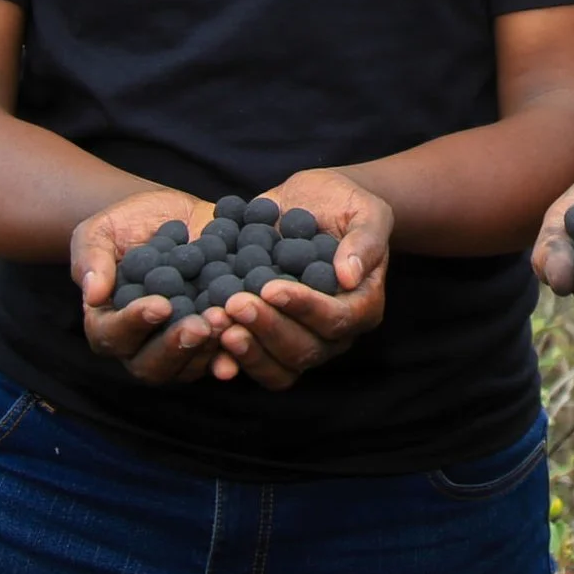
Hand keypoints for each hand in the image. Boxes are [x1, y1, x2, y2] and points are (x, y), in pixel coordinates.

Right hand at [72, 186, 232, 383]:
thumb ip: (92, 259)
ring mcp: (178, 346)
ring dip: (209, 349)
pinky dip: (238, 347)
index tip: (159, 304)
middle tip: (200, 324)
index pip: (113, 335)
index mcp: (108, 323)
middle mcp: (141, 345)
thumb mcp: (100, 231)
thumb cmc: (127, 224)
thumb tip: (93, 293)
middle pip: (152, 365)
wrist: (172, 217)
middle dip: (176, 346)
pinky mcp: (211, 338)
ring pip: (189, 366)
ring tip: (228, 320)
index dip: (135, 323)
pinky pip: (223, 354)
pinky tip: (252, 330)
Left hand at [203, 168, 391, 391]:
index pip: (336, 319)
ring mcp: (301, 341)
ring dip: (246, 349)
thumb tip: (349, 276)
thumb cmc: (345, 206)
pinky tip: (208, 335)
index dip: (304, 307)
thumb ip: (364, 241)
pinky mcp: (270, 340)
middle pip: (304, 350)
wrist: (313, 206)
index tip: (271, 287)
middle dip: (267, 328)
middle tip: (234, 303)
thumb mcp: (365, 212)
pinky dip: (228, 357)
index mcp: (362, 306)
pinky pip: (253, 363)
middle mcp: (333, 334)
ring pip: (279, 367)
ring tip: (217, 320)